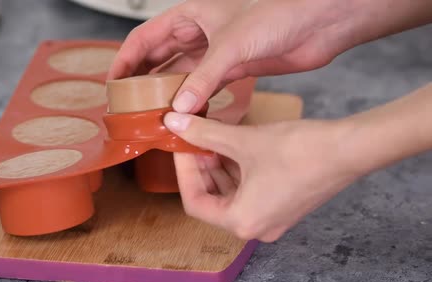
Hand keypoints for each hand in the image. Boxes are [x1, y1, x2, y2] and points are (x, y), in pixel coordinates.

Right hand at [109, 0, 355, 113]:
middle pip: (157, 59)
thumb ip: (203, 78)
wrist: (318, 23)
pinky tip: (183, 116)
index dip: (125, 60)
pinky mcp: (231, 70)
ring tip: (151, 116)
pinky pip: (202, 88)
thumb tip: (178, 108)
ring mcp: (214, 53)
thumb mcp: (231, 45)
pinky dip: (191, 102)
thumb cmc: (277, 14)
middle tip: (128, 106)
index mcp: (189, 17)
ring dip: (166, 95)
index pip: (144, 39)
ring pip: (178, 76)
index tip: (113, 85)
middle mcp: (197, 34)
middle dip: (141, 81)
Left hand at [163, 82, 431, 241]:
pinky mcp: (283, 207)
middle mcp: (255, 228)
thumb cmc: (299, 150)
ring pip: (230, 195)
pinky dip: (238, 171)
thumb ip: (204, 133)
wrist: (350, 149)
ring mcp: (271, 220)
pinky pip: (249, 192)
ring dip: (218, 167)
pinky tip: (234, 145)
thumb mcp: (243, 141)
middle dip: (201, 167)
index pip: (194, 203)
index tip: (180, 144)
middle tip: (194, 139)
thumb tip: (172, 122)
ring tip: (212, 137)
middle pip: (212, 200)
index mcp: (242, 222)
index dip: (183, 171)